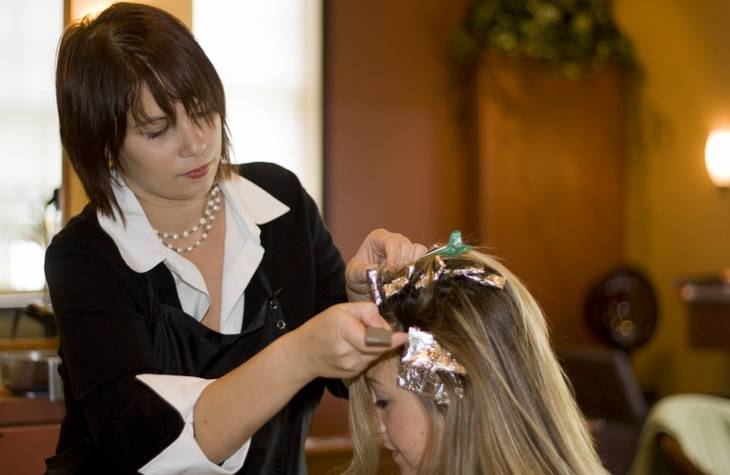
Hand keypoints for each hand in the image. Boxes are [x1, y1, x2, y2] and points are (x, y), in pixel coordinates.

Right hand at [291, 302, 407, 379]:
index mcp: (343, 330)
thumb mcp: (340, 309)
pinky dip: (368, 353)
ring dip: (376, 345)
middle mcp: (348, 352)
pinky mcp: (352, 374)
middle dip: (383, 335)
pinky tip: (355, 348)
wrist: (303, 354)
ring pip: (377, 354)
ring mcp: (350, 366)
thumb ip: (365, 310)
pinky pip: (370, 361)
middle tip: (369, 326)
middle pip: (380, 346)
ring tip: (359, 336)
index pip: (375, 338)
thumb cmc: (321, 328)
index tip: (403, 336)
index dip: (390, 336)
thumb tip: (383, 322)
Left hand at [345, 229, 426, 301]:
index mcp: (378, 238)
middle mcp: (394, 239)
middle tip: (397, 278)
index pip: (391, 242)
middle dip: (403, 262)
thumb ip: (362, 272)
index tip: (391, 272)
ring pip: (419, 250)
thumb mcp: (354, 275)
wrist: (365, 287)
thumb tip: (375, 271)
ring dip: (414, 265)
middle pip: (407, 245)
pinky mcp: (415, 258)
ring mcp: (406, 248)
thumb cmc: (358, 276)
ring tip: (404, 278)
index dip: (394, 257)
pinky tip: (413, 278)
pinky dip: (422, 267)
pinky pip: (426, 258)